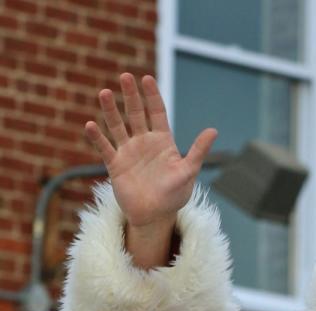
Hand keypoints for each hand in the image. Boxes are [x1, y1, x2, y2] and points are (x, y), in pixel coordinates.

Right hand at [84, 72, 216, 232]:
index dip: (152, 96)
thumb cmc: (174, 196)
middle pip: (135, 113)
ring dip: (110, 110)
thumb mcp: (188, 173)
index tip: (147, 79)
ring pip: (117, 125)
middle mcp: (143, 141)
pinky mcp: (115, 164)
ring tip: (105, 93)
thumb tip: (213, 130)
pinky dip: (97, 137)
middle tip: (125, 76)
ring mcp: (128, 151)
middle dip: (131, 95)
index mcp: (162, 141)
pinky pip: (105, 148)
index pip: (157, 112)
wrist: (154, 217)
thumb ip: (198, 151)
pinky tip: (90, 125)